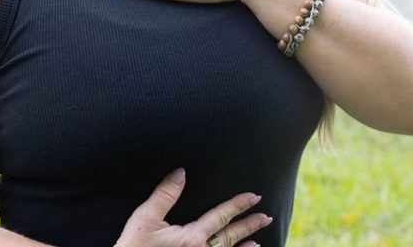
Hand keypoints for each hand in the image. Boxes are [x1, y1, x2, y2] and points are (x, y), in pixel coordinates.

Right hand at [116, 168, 270, 246]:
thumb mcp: (145, 219)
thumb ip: (165, 194)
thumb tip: (181, 172)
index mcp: (192, 238)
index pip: (221, 216)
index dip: (238, 204)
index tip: (255, 196)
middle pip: (230, 237)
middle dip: (249, 225)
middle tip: (266, 216)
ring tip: (258, 242)